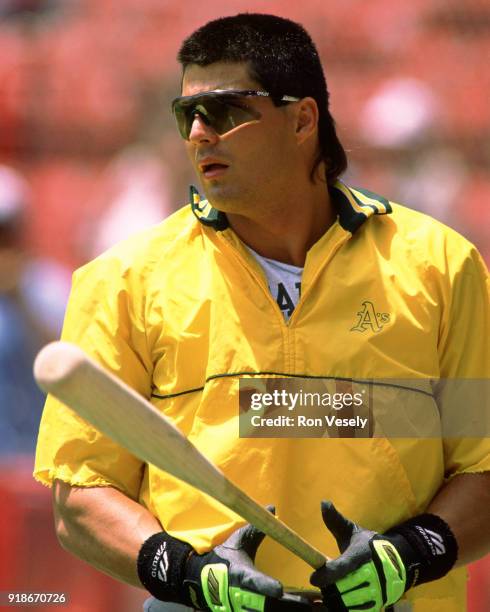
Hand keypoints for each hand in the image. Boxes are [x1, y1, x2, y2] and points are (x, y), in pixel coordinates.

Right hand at [184, 520, 311, 610]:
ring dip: (293, 611)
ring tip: (316, 609)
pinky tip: (304, 611)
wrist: (202, 579)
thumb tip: (273, 508)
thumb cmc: (224, 557)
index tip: (279, 589)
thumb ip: (258, 528)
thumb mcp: (239, 540)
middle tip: (315, 604)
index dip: (265, 587)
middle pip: (268, 606)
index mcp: (240, 574)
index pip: (254, 582)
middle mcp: (242, 595)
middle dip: (292, 605)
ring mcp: (243, 609)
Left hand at [310, 502, 405, 610]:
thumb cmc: (368, 545)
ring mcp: (377, 591)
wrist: (398, 561)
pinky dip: (346, 608)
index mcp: (361, 554)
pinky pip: (357, 611)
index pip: (343, 566)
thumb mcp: (352, 531)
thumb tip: (323, 503)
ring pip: (349, 603)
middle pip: (342, 588)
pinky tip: (341, 601)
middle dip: (330, 587)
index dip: (327, 574)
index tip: (313, 578)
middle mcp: (371, 574)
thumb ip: (335, 520)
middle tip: (325, 582)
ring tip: (334, 590)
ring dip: (337, 599)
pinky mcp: (379, 604)